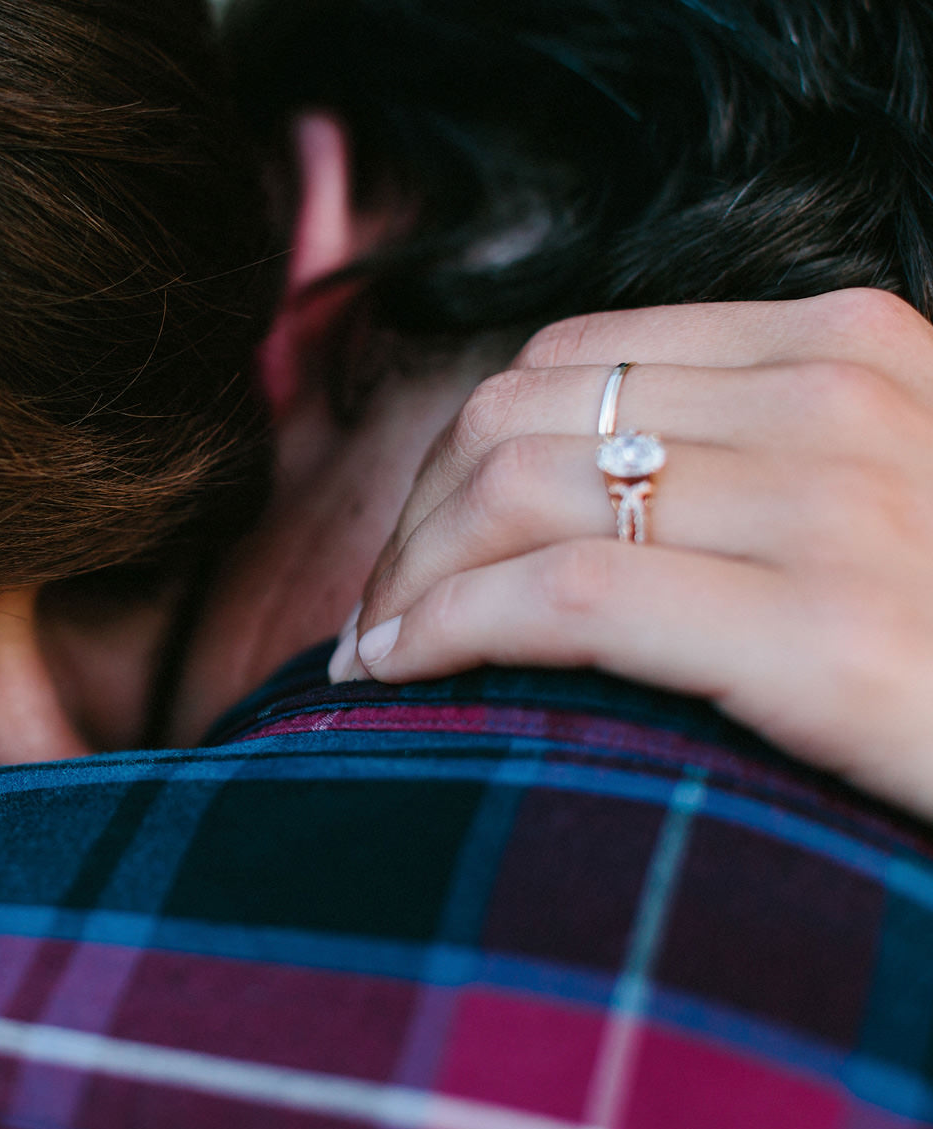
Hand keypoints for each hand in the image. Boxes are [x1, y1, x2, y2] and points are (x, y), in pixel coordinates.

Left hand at [345, 288, 932, 811]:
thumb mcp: (859, 505)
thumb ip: (729, 461)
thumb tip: (524, 484)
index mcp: (852, 347)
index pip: (568, 363)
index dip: (458, 455)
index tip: (422, 548)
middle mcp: (846, 397)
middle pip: (518, 419)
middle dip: (415, 521)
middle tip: (383, 616)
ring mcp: (845, 507)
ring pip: (515, 495)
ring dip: (409, 579)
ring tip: (383, 652)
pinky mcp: (831, 633)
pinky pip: (561, 597)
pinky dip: (444, 626)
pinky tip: (401, 668)